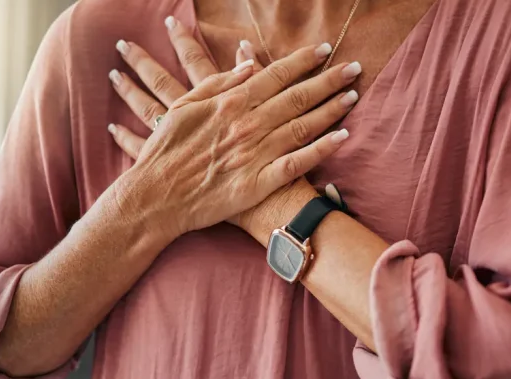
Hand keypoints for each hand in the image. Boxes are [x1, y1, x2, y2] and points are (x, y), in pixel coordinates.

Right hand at [109, 26, 359, 239]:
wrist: (156, 197)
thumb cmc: (166, 151)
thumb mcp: (184, 107)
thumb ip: (218, 83)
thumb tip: (249, 65)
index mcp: (230, 103)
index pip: (275, 75)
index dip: (302, 61)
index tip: (324, 50)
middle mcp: (248, 125)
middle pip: (297, 97)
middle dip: (328, 80)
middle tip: (353, 68)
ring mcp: (255, 154)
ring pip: (302, 126)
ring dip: (331, 110)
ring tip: (353, 96)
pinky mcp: (258, 183)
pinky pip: (296, 164)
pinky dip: (321, 150)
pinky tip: (342, 138)